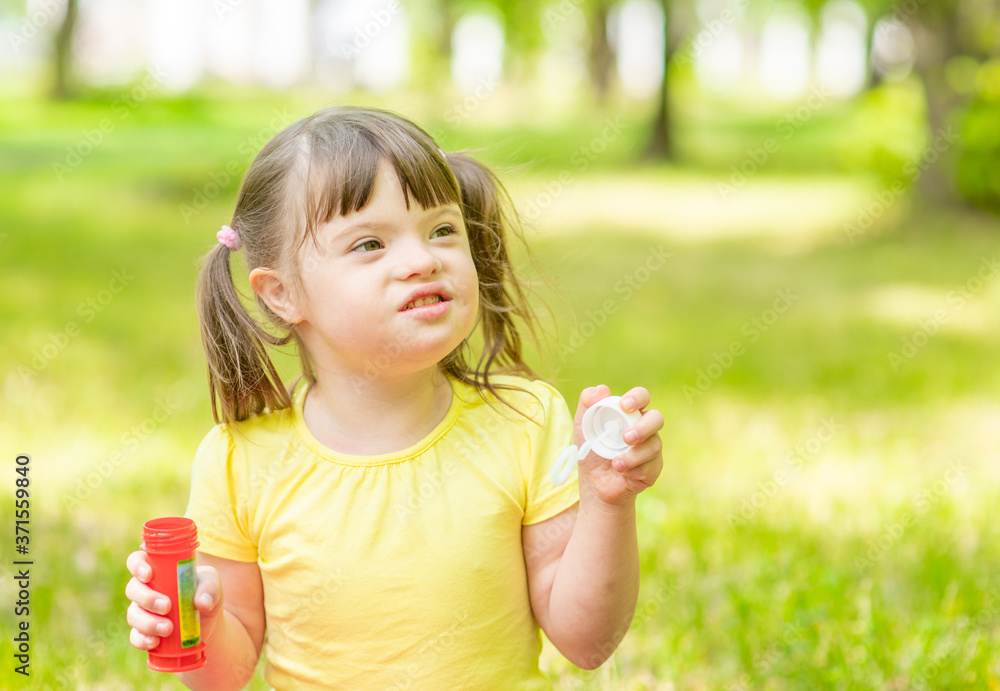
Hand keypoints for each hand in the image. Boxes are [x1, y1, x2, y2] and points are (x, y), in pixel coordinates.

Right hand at [125, 550, 223, 650]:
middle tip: (167, 606)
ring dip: (148, 622)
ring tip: (168, 629)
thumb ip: (210, 587)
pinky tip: (155, 642)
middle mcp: (146, 589)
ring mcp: (143, 611)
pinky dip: (142, 639)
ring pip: (133, 614)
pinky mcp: (144, 632)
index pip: (137, 560)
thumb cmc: (206, 593)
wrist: (210, 623)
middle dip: (147, 598)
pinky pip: (135, 636)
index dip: (137, 565)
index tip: (148, 575)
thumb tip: (202, 602)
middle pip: (132, 589)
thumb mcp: (212, 584)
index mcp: (159, 570)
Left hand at [573, 385, 663, 506]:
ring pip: (654, 445)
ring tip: (615, 463)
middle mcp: (645, 428)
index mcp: (630, 414)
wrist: (594, 484)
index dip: (637, 398)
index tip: (625, 406)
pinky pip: (652, 466)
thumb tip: (601, 389)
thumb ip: (588, 404)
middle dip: (644, 427)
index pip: (642, 397)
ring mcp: (651, 448)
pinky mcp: (653, 468)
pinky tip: (622, 473)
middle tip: (626, 438)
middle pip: (657, 418)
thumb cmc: (591, 450)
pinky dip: (634, 470)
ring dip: (633, 455)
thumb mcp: (583, 426)